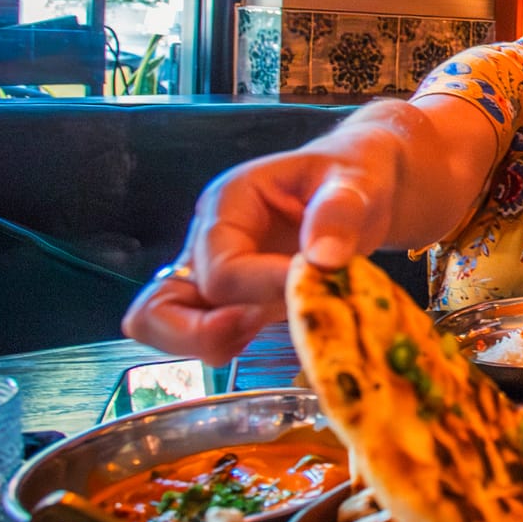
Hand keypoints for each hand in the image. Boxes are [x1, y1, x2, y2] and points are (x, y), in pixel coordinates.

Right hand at [121, 144, 394, 363]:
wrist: (361, 187)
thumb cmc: (353, 176)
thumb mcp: (357, 181)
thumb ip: (340, 211)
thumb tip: (323, 258)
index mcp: (228, 202)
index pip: (220, 266)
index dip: (262, 288)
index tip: (311, 287)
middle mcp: (208, 240)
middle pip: (161, 304)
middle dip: (202, 331)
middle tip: (257, 326)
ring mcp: (214, 273)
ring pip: (167, 325)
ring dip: (208, 342)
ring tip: (260, 332)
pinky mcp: (234, 299)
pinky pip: (205, 333)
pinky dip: (228, 345)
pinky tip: (274, 335)